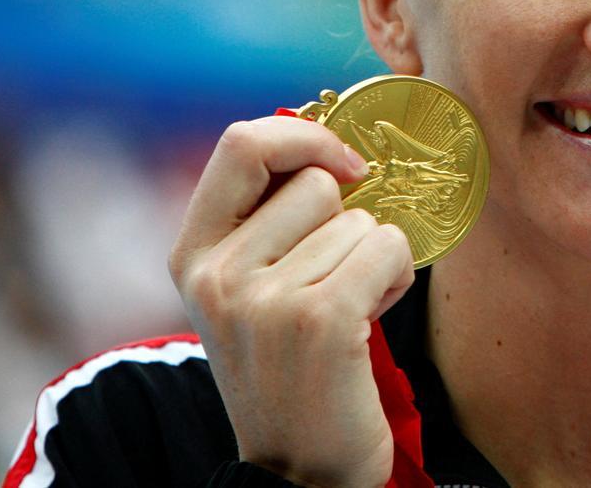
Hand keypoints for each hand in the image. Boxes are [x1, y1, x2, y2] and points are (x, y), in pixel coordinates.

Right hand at [169, 116, 414, 487]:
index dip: (303, 136)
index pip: (242, 143)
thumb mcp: (251, 288)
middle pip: (318, 182)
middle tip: (336, 280)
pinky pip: (388, 247)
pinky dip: (397, 276)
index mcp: (193, 254)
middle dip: (348, 222)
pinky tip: (372, 317)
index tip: (343, 165)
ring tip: (350, 309)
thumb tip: (330, 144)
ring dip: (374, 258)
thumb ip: (271, 219)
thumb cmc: (291, 366)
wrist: (300, 469)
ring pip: (362, 220)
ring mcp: (264, 298)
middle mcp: (218, 274)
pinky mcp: (319, 319)